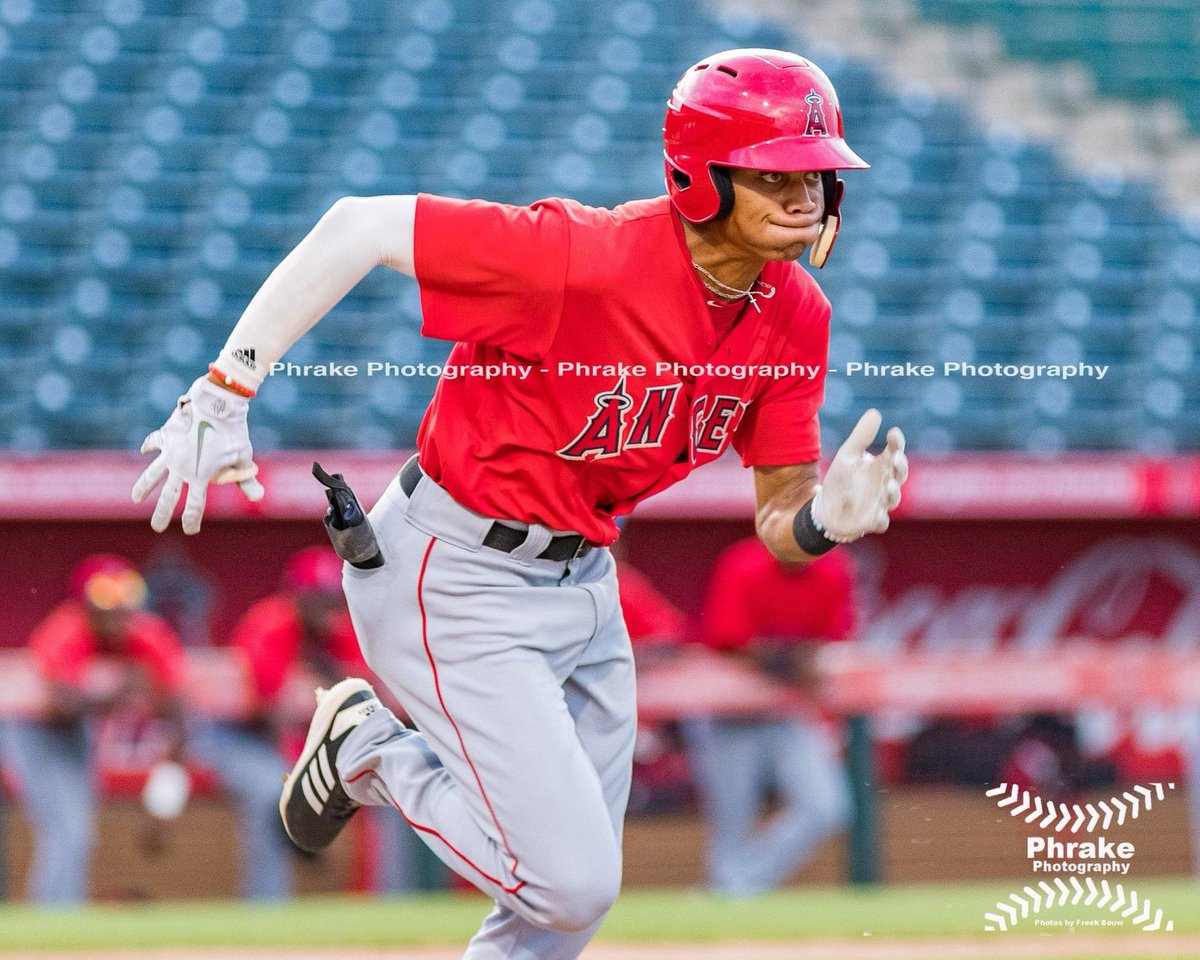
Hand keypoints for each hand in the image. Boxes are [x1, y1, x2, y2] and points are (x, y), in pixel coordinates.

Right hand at [132, 375, 263, 533]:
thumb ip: (246, 479)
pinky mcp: (167, 436)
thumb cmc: (233, 432)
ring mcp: (171, 452)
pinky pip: (154, 442)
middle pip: (168, 497)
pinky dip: (149, 446)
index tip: (191, 530)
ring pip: (153, 474)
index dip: (192, 520)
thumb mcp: (243, 457)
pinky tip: (144, 450)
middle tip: (157, 527)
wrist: (217, 404)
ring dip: (144, 487)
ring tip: (136, 499)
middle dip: (162, 514)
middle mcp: (182, 468)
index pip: (194, 505)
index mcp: (201, 476)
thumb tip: (259, 498)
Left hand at [812, 408, 906, 541]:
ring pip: (893, 498)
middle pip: (899, 474)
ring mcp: (880, 503)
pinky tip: (875, 515)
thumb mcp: (847, 455)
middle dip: (900, 467)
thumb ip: (861, 436)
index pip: (894, 451)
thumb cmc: (841, 480)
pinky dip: (880, 519)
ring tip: (888, 485)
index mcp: (880, 465)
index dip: (897, 443)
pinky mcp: (871, 521)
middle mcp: (885, 483)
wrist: (826, 509)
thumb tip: (875, 412)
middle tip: (894, 458)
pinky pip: (880, 522)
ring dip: (893, 492)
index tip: (893, 432)